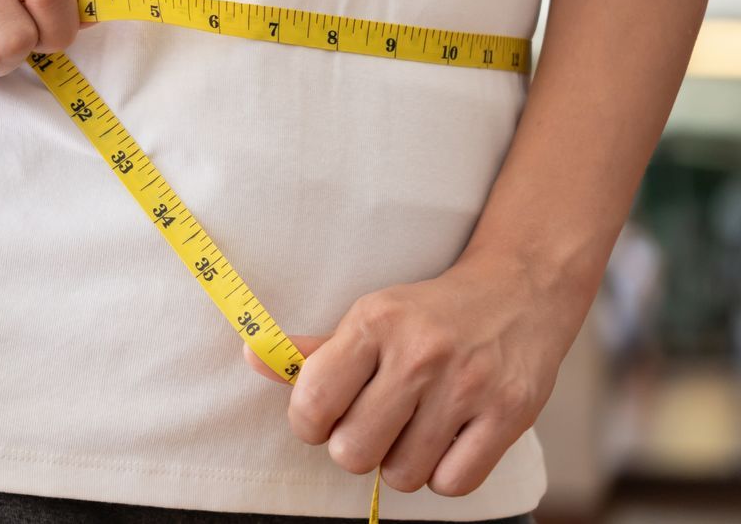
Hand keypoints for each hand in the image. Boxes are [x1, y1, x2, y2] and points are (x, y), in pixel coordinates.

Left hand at [244, 257, 583, 496]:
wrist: (520, 290)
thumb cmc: (431, 313)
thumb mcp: (370, 316)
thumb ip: (314, 349)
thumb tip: (253, 356)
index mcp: (375, 324)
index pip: (314, 401)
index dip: (309, 423)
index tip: (323, 418)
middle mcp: (421, 354)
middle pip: (354, 450)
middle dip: (354, 448)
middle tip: (370, 427)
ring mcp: (468, 386)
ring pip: (402, 474)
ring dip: (400, 464)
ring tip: (411, 432)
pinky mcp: (510, 414)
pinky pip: (453, 483)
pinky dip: (443, 475)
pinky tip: (445, 444)